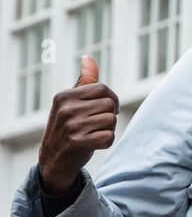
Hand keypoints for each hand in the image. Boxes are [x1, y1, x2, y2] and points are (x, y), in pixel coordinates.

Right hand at [37, 56, 119, 194]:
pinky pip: (109, 137)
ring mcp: (72, 126)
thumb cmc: (68, 126)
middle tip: (96, 124)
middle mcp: (66, 109)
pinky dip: (106, 142)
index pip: (103, 89)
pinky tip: (93, 144)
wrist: (53, 159)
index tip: (107, 108)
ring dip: (108, 129)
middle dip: (109, 116)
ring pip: (111, 121)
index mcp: (65, 96)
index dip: (112, 99)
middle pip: (110, 105)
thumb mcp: (71, 102)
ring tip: (93, 134)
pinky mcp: (79, 142)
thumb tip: (88, 58)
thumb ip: (84, 82)